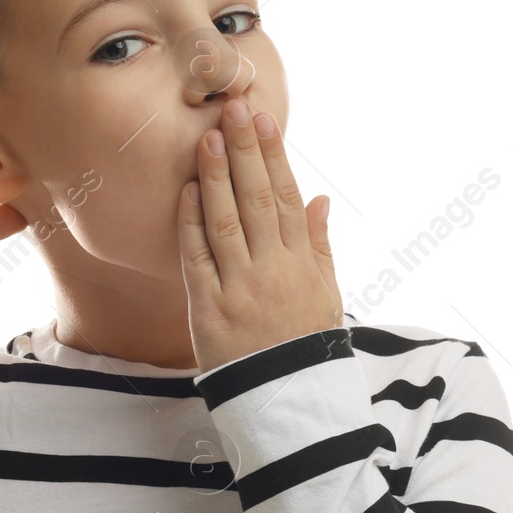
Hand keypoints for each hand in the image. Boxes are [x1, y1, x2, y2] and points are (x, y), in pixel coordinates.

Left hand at [178, 96, 343, 373]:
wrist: (287, 403)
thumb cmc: (305, 344)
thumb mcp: (326, 295)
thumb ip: (320, 245)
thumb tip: (320, 198)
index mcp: (303, 263)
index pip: (288, 198)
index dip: (274, 157)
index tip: (263, 120)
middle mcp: (273, 270)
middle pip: (258, 200)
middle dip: (244, 152)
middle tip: (232, 109)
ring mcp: (240, 289)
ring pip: (226, 222)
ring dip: (216, 177)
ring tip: (206, 138)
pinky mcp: (209, 310)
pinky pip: (198, 259)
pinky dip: (191, 224)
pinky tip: (186, 191)